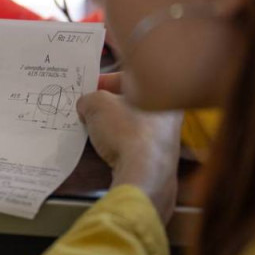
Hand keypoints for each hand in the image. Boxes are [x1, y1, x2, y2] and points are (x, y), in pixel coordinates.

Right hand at [77, 88, 181, 223]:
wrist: (143, 173)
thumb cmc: (126, 131)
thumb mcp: (97, 104)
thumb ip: (89, 99)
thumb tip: (85, 106)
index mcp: (162, 95)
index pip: (128, 80)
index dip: (104, 81)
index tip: (88, 88)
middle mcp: (168, 117)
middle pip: (130, 105)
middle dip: (107, 106)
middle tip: (89, 109)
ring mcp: (165, 142)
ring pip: (132, 126)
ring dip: (111, 127)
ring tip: (93, 129)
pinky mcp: (156, 162)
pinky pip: (133, 146)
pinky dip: (118, 145)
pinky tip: (105, 149)